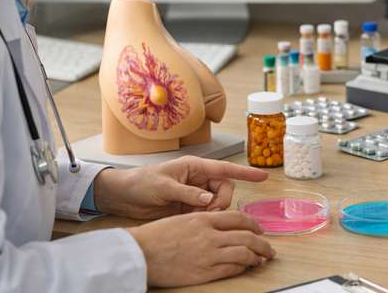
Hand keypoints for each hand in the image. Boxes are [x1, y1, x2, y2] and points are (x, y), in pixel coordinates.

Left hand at [94, 156, 267, 219]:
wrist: (124, 196)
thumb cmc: (141, 183)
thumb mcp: (163, 187)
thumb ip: (187, 193)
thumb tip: (208, 199)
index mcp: (195, 167)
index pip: (225, 169)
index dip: (245, 173)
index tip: (263, 176)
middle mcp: (198, 179)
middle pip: (224, 189)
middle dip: (221, 202)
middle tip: (207, 212)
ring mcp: (194, 193)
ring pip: (217, 203)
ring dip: (212, 212)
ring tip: (196, 217)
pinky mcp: (189, 206)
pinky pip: (206, 212)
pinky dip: (203, 218)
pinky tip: (191, 220)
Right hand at [127, 210, 275, 286]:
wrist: (140, 252)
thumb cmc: (155, 236)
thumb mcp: (182, 219)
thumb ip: (203, 222)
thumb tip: (220, 227)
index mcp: (204, 219)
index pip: (238, 218)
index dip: (253, 224)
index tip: (259, 229)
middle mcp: (210, 235)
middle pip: (247, 236)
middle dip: (263, 244)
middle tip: (269, 249)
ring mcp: (208, 254)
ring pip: (244, 253)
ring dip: (257, 257)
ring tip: (262, 260)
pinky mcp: (204, 271)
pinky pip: (232, 269)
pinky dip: (242, 268)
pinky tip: (245, 268)